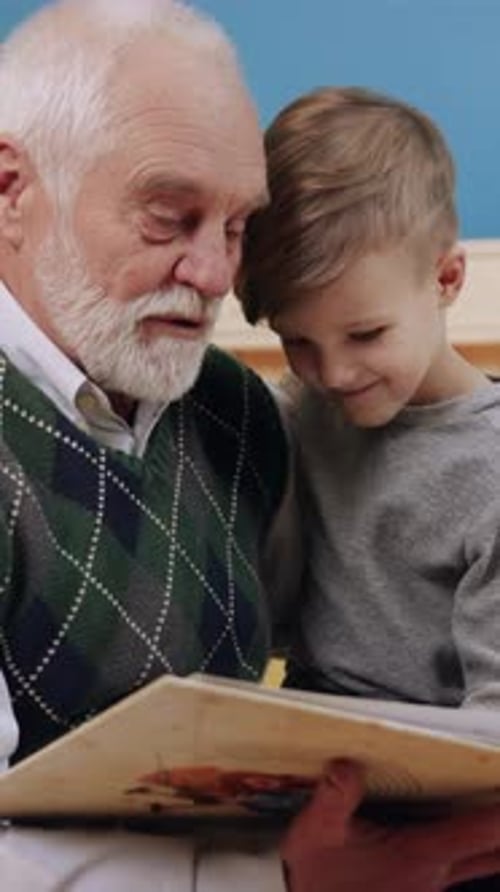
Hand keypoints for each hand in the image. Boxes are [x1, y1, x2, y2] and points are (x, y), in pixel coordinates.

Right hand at [281, 760, 499, 890]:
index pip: (481, 832)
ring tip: (491, 800)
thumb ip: (333, 798)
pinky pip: (465, 862)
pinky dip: (475, 843)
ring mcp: (433, 883)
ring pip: (481, 860)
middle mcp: (435, 875)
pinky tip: (463, 820)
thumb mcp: (316, 833)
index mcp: (419, 856)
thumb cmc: (318, 877)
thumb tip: (345, 766)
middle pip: (493, 852)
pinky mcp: (423, 884)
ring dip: (491, 837)